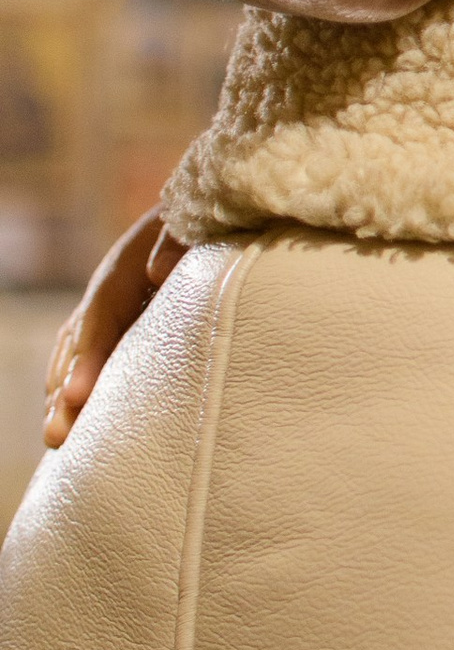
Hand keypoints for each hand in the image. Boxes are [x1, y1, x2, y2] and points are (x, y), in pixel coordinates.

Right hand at [44, 212, 179, 448]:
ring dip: (63, 394)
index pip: (98, 319)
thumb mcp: (190, 221)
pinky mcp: (120, 321)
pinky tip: (71, 417)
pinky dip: (75, 385)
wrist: (198, 210)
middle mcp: (106, 290)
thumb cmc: (200, 219)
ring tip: (56, 439)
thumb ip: (175, 239)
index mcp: (123, 267)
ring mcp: (108, 306)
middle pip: (79, 345)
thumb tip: (158, 272)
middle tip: (57, 437)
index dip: (86, 358)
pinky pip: (90, 356)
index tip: (76, 396)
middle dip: (65, 391)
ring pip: (75, 354)